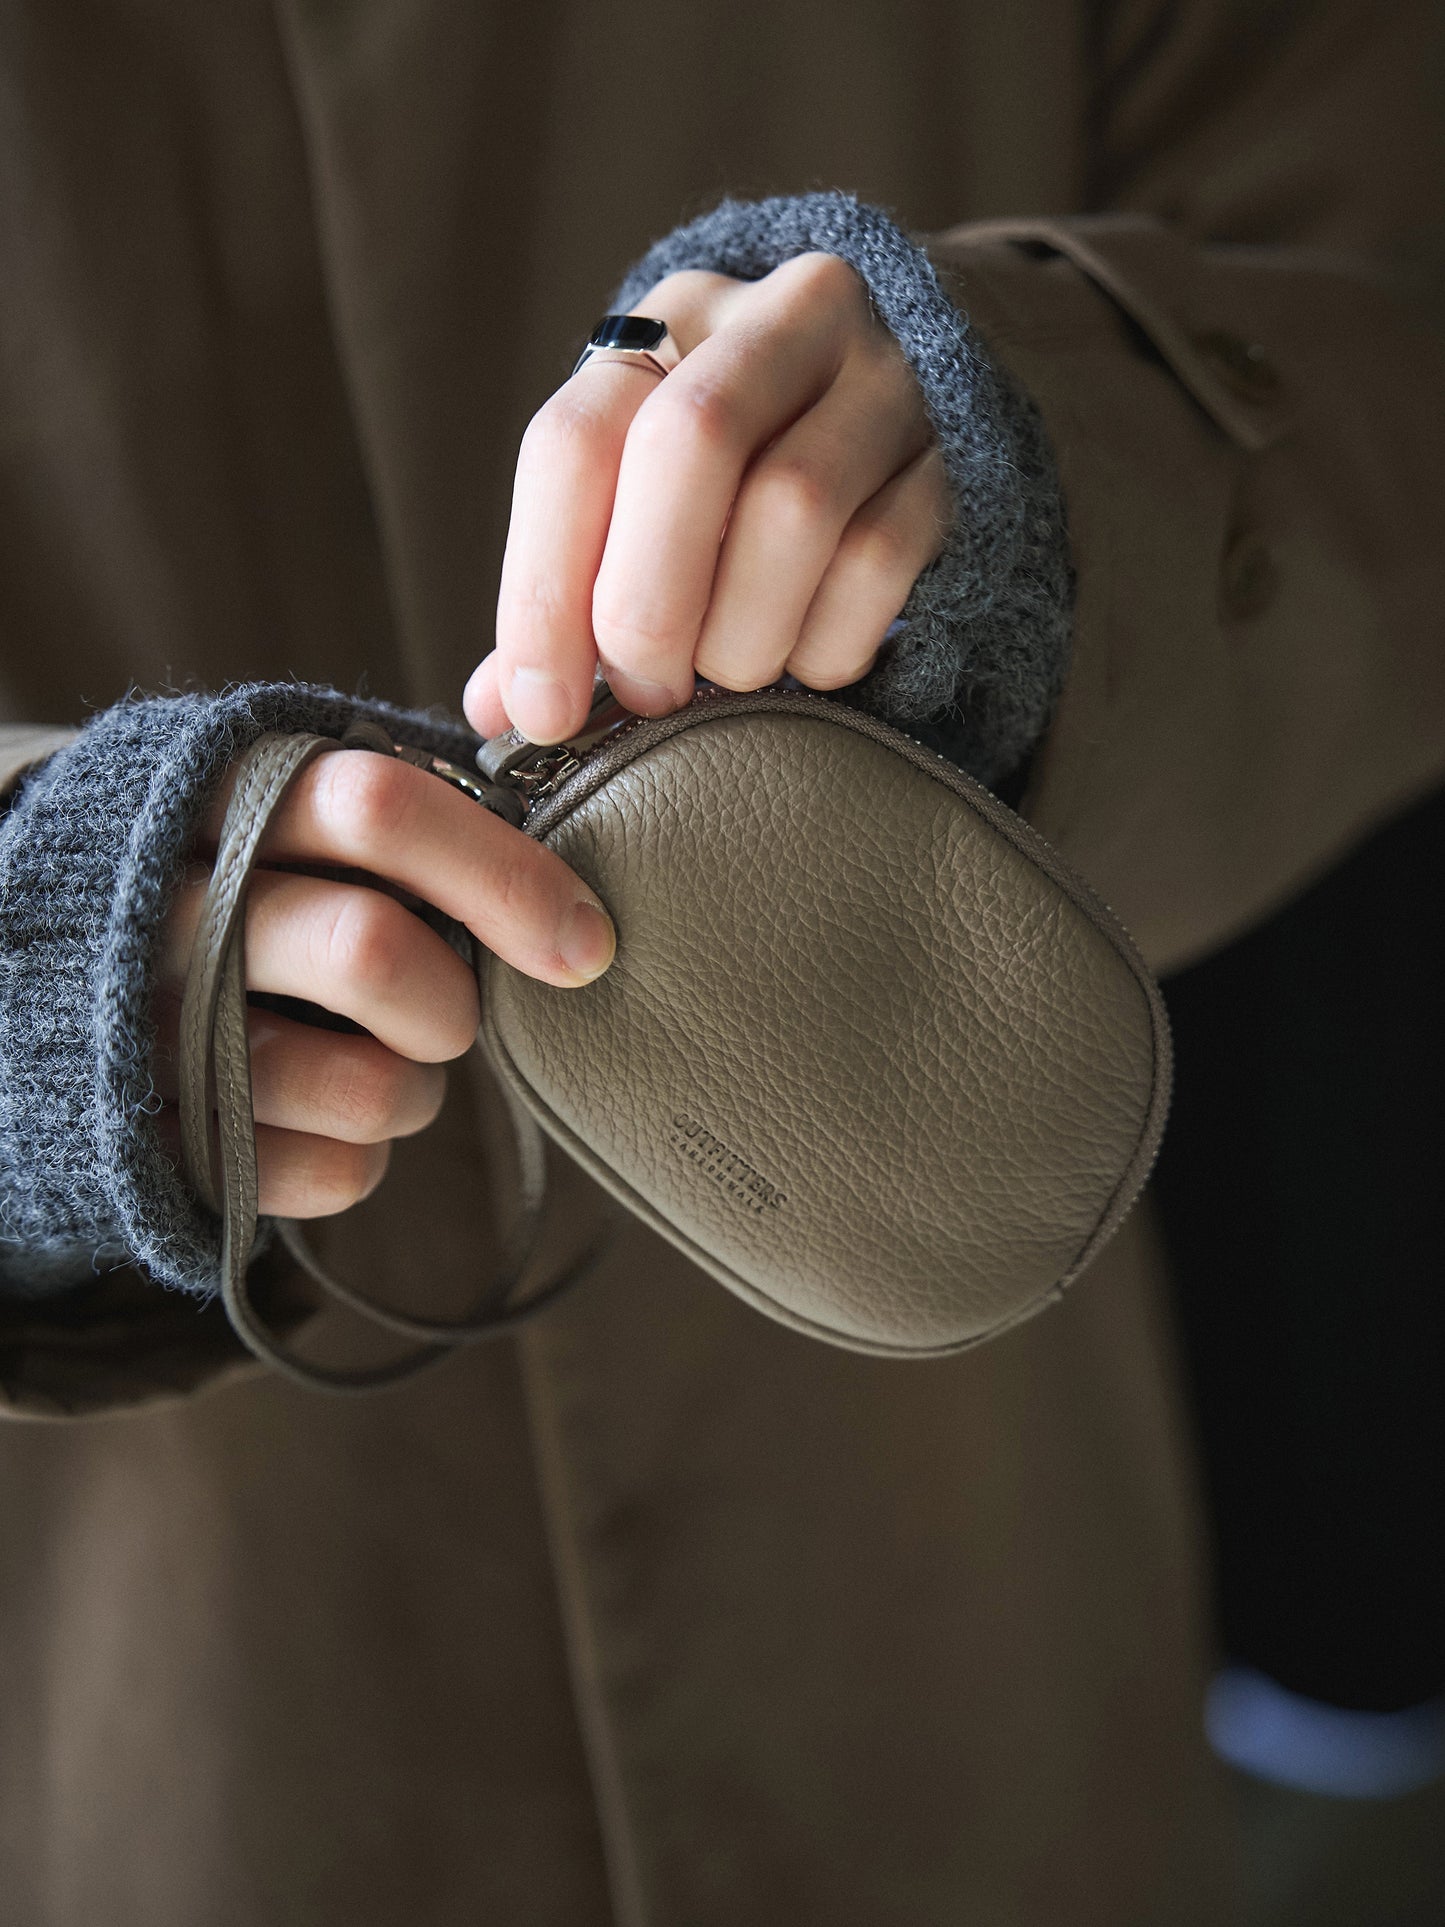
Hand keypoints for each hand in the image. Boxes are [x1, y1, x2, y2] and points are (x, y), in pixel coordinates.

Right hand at [153, 749, 615, 1218]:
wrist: (44, 960)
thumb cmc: (231, 880)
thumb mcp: (283, 810)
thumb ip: (398, 816)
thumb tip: (557, 885)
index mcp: (224, 799)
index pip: (377, 808)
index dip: (503, 875)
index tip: (585, 941)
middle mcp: (173, 907)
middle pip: (369, 950)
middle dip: (451, 1003)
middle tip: (452, 1018)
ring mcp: (150, 1029)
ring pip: (365, 1085)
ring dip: (416, 1093)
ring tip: (391, 1070)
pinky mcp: (154, 1141)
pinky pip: (329, 1173)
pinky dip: (361, 1157)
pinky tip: (326, 1120)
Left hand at [464, 252, 952, 744]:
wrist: (928, 395)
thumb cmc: (747, 474)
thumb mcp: (648, 495)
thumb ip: (575, 589)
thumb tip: (499, 710)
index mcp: (671, 320)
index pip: (576, 441)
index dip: (543, 591)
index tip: (540, 710)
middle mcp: (780, 318)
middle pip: (692, 443)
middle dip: (649, 603)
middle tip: (644, 695)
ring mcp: (884, 378)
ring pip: (795, 509)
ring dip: (740, 636)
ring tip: (726, 674)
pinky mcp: (956, 453)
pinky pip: (881, 561)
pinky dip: (827, 643)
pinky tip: (805, 661)